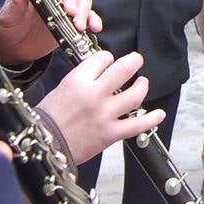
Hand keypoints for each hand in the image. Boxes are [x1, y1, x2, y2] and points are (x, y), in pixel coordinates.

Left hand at [0, 0, 102, 64]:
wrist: (15, 48)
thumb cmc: (10, 26)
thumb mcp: (8, 16)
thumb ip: (14, 3)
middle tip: (69, 11)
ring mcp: (66, 5)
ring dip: (84, 10)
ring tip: (78, 25)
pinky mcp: (74, 19)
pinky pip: (89, 15)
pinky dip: (93, 20)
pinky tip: (94, 27)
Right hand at [36, 50, 162, 164]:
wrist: (45, 146)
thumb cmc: (48, 119)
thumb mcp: (61, 88)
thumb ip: (82, 79)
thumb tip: (101, 72)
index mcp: (78, 81)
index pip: (102, 58)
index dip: (107, 58)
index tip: (108, 61)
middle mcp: (94, 95)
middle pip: (124, 69)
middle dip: (134, 61)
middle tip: (137, 60)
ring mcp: (105, 114)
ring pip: (136, 94)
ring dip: (143, 86)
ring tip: (142, 84)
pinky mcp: (111, 133)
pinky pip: (138, 125)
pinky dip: (152, 119)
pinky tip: (158, 113)